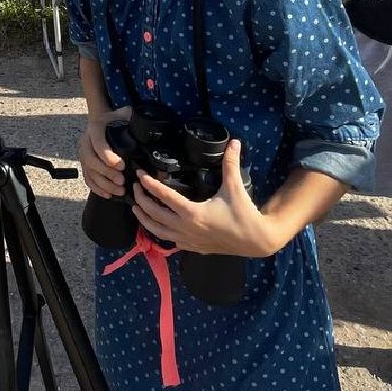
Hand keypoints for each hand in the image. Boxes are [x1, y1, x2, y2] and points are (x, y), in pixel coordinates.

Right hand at [78, 107, 129, 198]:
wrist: (104, 120)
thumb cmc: (118, 118)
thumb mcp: (126, 114)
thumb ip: (135, 121)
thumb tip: (151, 135)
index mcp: (96, 127)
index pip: (97, 142)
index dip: (107, 155)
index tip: (121, 166)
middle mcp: (86, 141)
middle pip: (91, 160)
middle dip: (106, 173)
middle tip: (122, 181)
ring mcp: (83, 153)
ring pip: (89, 172)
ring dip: (104, 184)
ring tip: (120, 191)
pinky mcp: (85, 164)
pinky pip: (87, 178)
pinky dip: (97, 188)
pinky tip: (109, 194)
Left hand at [131, 140, 279, 256]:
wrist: (257, 241)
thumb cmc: (244, 214)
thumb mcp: (235, 187)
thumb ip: (231, 164)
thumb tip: (234, 142)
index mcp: (193, 213)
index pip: (165, 197)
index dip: (150, 185)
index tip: (140, 175)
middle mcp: (186, 229)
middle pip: (155, 215)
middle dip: (142, 200)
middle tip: (135, 188)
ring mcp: (189, 241)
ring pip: (158, 232)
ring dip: (145, 220)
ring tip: (136, 208)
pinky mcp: (194, 248)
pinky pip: (171, 241)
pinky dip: (160, 232)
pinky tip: (158, 225)